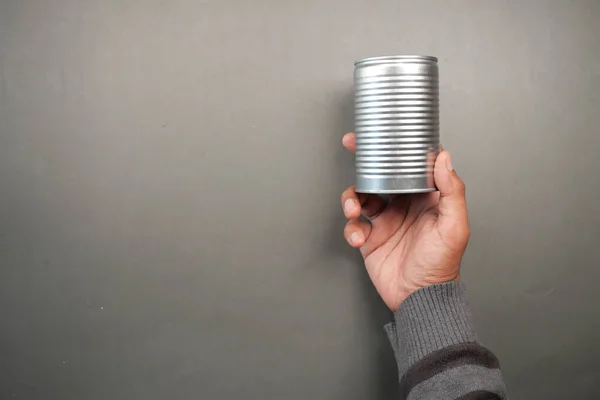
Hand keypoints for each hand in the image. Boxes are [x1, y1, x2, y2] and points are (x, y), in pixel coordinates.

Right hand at [341, 133, 469, 310]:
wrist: (419, 299)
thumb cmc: (442, 265)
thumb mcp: (454, 227)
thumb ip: (452, 191)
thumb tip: (444, 157)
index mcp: (425, 198)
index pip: (411, 165)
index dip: (399, 147)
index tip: (387, 132)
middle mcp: (403, 205)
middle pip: (380, 174)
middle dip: (364, 159)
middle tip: (351, 144)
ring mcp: (385, 221)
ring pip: (361, 196)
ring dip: (352, 198)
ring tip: (354, 210)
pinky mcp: (370, 239)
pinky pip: (353, 226)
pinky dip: (351, 230)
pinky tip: (360, 239)